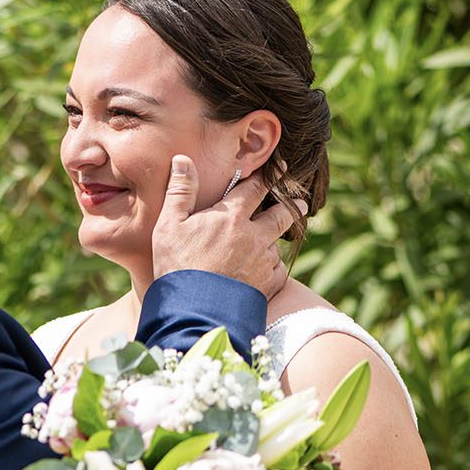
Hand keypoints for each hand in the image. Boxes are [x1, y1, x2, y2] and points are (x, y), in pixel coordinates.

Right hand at [150, 155, 301, 297]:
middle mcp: (254, 235)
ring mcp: (263, 261)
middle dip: (292, 204)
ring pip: (278, 243)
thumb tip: (182, 159)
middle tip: (300, 201)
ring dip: (278, 239)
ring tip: (279, 237)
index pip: (257, 187)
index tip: (282, 167)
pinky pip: (278, 271)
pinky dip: (274, 267)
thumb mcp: (169, 225)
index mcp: (232, 216)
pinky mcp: (267, 285)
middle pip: (282, 213)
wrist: (193, 309)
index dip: (270, 175)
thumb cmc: (177, 265)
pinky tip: (268, 269)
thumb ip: (180, 191)